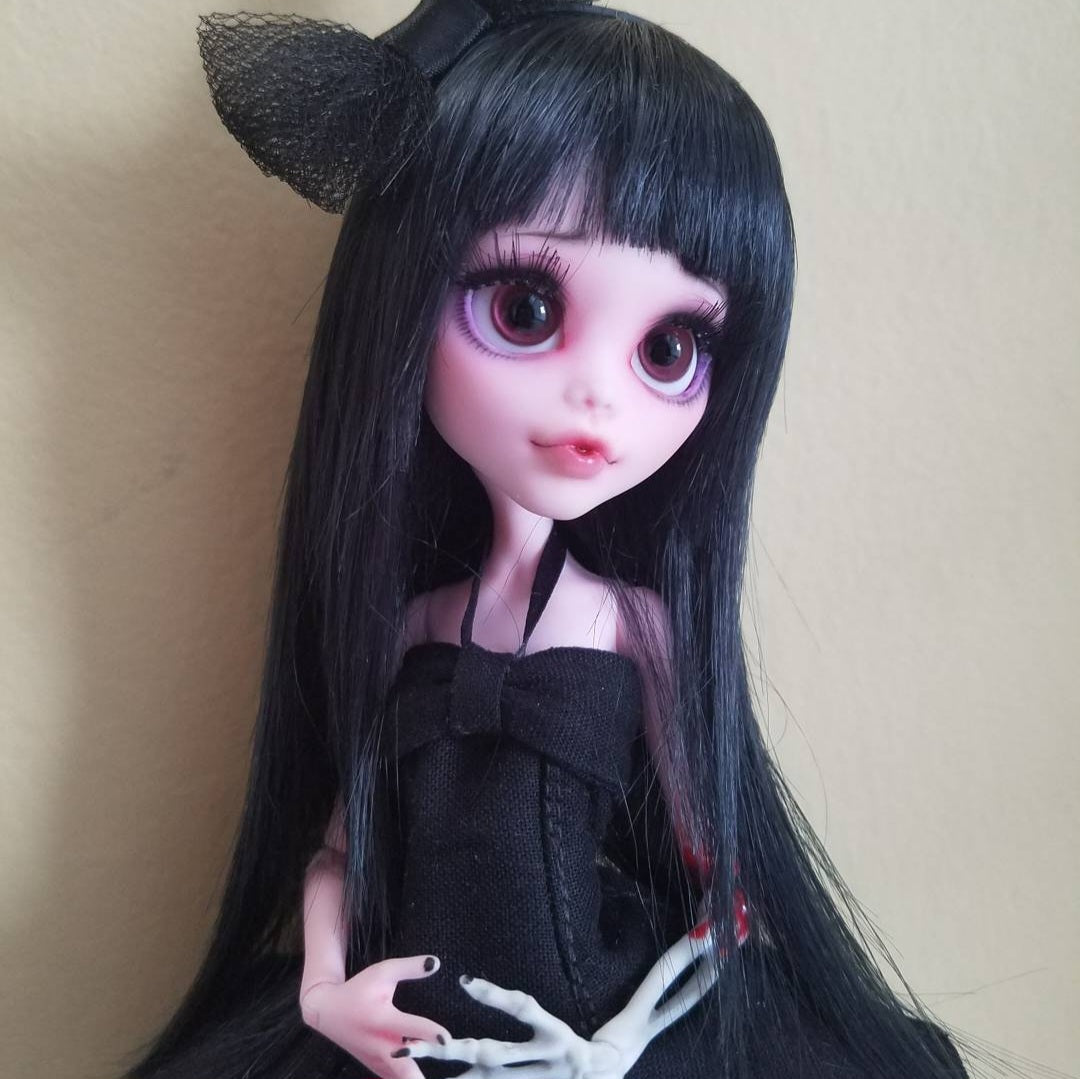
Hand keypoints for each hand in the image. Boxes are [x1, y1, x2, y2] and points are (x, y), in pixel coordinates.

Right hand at [301, 955, 450, 1078]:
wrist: (328, 1012)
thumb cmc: (359, 988)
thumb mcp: (383, 972)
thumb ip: (410, 967)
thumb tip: (437, 962)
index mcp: (383, 1019)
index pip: (410, 1028)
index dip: (429, 1033)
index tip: (447, 1039)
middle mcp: (380, 1045)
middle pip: (404, 1071)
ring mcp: (377, 1060)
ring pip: (400, 1078)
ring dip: (415, 1078)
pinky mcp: (376, 1067)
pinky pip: (395, 1078)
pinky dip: (407, 1078)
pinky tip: (421, 1076)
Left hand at [401, 925, 719, 1078]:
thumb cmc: (628, 1049)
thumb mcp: (649, 1018)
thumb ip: (672, 977)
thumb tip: (711, 938)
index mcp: (569, 1046)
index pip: (528, 1015)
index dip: (498, 999)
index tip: (468, 983)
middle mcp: (545, 1071)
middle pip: (492, 1062)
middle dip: (453, 1054)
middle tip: (411, 1048)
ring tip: (405, 1066)